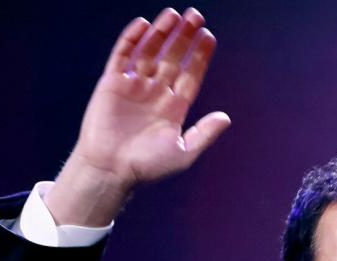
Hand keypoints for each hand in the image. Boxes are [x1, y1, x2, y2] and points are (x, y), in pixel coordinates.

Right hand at [47, 7, 230, 225]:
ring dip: (161, 33)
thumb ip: (204, 134)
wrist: (110, 170)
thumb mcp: (182, 153)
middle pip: (173, 58)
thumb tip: (226, 117)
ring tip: (173, 15)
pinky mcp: (112, 83)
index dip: (200, 56)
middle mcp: (155, 93)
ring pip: (150, 52)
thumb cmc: (146, 167)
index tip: (209, 37)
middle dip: (184, 37)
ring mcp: (134, 86)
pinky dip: (132, 39)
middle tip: (196, 16)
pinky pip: (123, 55)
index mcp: (174, 107)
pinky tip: (144, 25)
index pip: (191, 75)